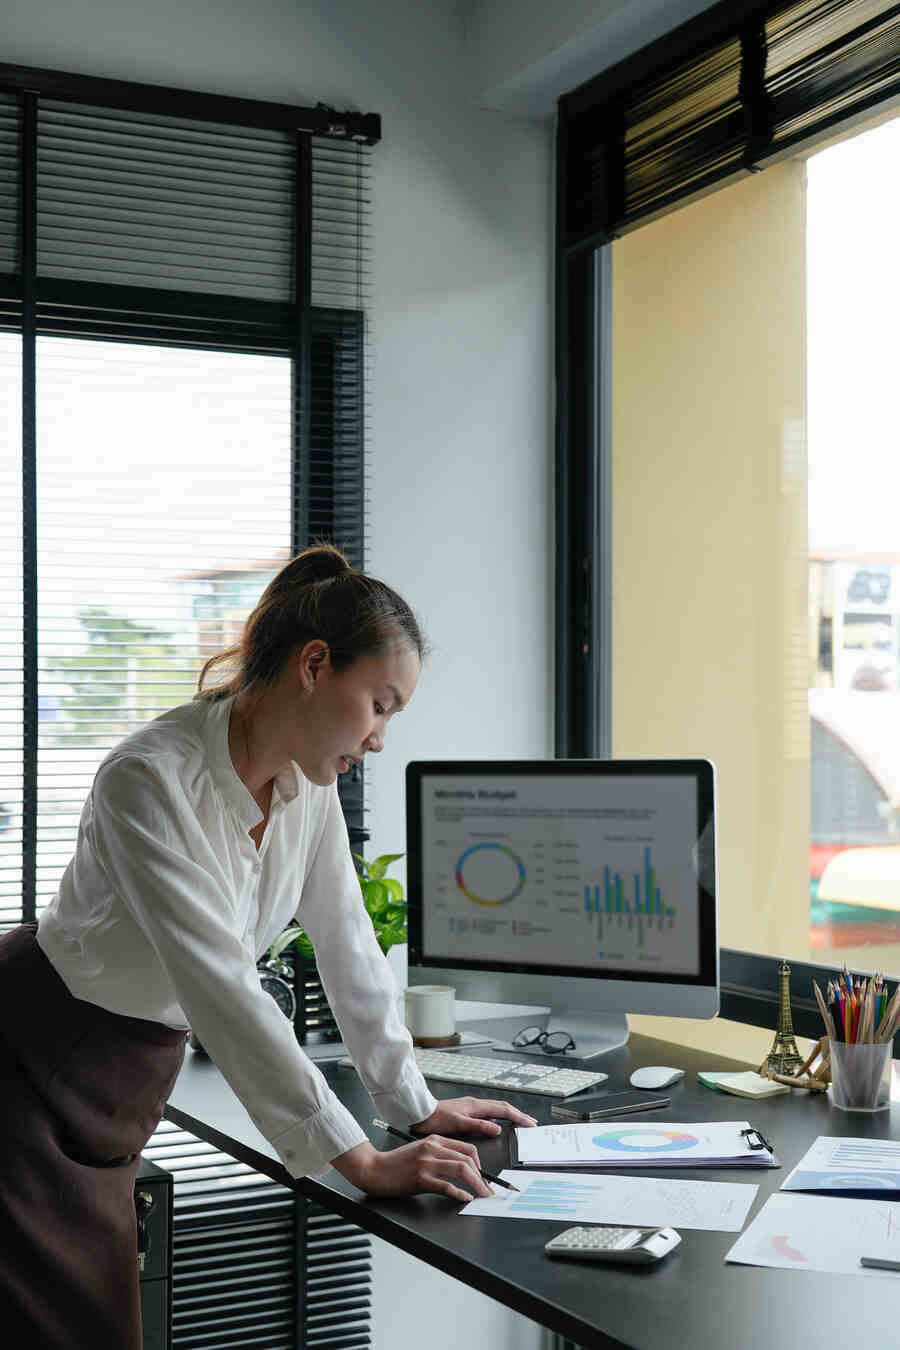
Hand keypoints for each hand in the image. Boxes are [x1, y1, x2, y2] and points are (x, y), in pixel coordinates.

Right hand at [330, 1137, 494, 1202]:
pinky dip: (459, 1193)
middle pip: (468, 1159)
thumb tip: (463, 1169)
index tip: (485, 1178)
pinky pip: (446, 1185)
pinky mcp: (420, 1179)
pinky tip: (464, 1198)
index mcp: (435, 1140)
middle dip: (483, 1176)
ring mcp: (427, 1163)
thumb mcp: (420, 1151)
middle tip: (488, 1190)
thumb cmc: (397, 1163)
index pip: (468, 1148)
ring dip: (477, 1184)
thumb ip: (440, 1155)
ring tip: (482, 1195)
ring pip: (461, 1169)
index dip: (481, 1165)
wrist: (374, 1168)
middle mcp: (433, 1148)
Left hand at [411, 1096, 538, 1138]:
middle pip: (503, 1108)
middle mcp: (475, 1104)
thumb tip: (497, 1128)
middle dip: (518, 1115)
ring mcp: (472, 1107)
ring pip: (497, 1109)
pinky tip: (500, 1123)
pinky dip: (500, 1117)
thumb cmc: (435, 1118)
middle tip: (531, 1123)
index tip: (529, 1123)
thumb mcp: (458, 1123)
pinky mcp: (467, 1112)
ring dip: (510, 1115)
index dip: (518, 1117)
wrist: (420, 1113)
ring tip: (520, 1122)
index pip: (503, 1110)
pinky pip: (489, 1113)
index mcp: (475, 1106)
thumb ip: (478, 1125)